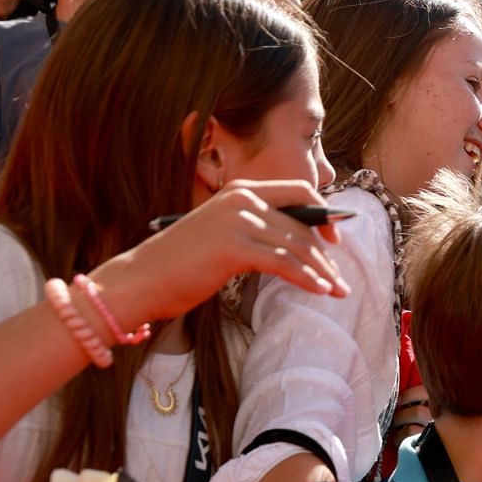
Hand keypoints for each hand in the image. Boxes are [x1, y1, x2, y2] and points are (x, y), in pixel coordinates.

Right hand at [88, 180, 346, 325]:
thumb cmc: (182, 264)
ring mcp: (237, 221)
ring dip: (322, 271)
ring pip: (297, 245)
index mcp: (240, 191)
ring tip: (338, 291)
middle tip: (340, 280)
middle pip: (302, 225)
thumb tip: (299, 243)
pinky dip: (306, 278)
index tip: (335, 241)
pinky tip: (321, 290)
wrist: (141, 279)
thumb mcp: (225, 236)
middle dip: (325, 256)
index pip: (298, 192)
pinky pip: (283, 263)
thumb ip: (258, 231)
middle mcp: (241, 199)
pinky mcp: (233, 247)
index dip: (324, 214)